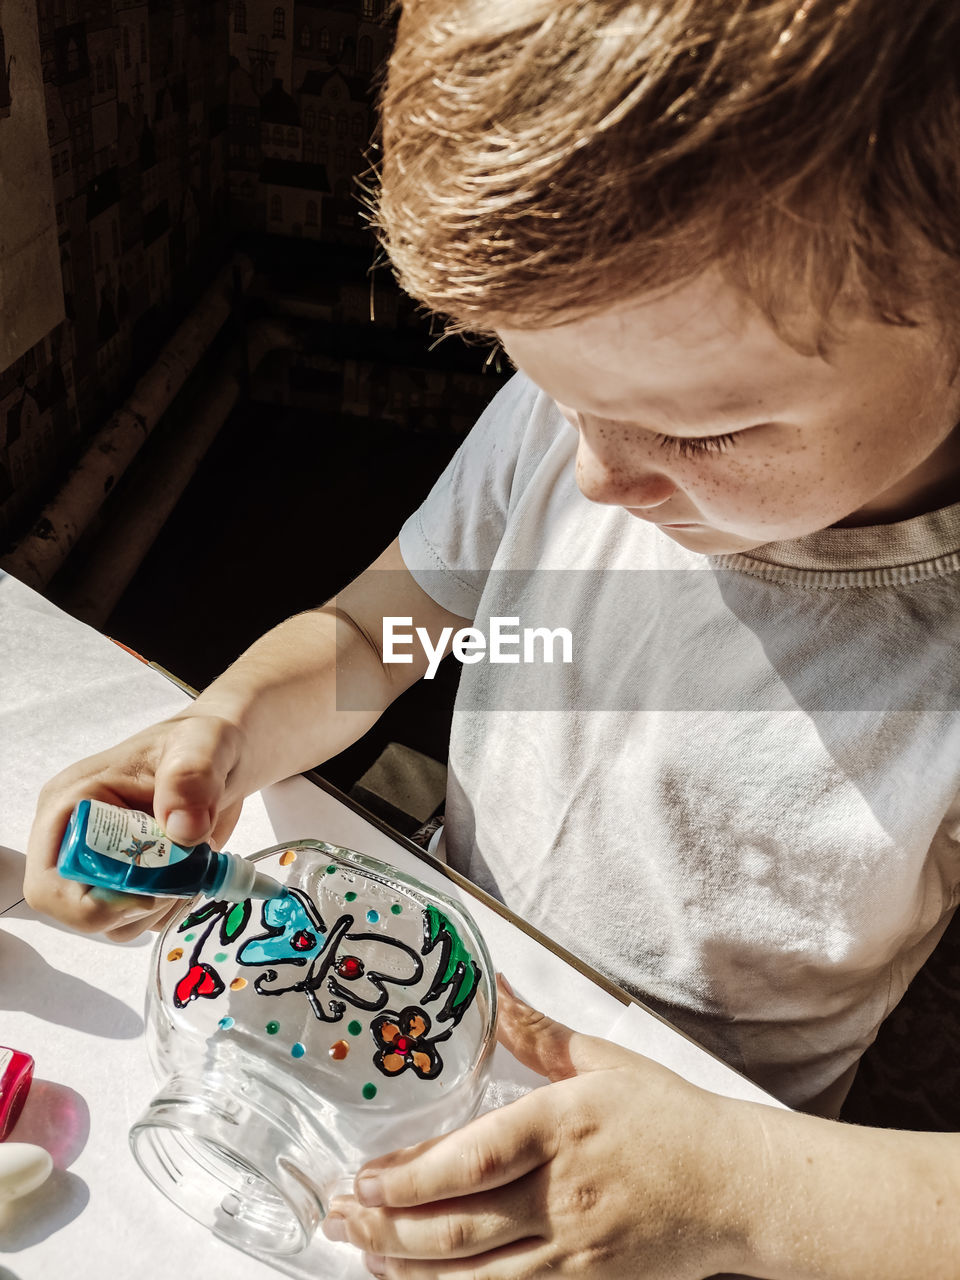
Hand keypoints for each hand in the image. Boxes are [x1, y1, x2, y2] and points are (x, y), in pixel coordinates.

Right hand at [24, 712, 245, 939]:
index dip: (97, 901)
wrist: (228, 756)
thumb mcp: (203, 746)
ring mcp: (102, 864)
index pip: (50, 884)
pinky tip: (195, 869)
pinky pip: (142, 919)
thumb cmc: (203, 741)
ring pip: (113, 922)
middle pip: (76, 913)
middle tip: (183, 871)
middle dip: (135, 903)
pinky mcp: (131, 880)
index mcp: (69, 804)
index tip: (156, 880)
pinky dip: (172, 905)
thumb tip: (183, 829)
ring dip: (160, 905)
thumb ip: (191, 778)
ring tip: (194, 860)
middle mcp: (75, 840)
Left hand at [322, 978, 758, 1277]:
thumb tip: (494, 985)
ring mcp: (573, 1251)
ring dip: (409, 1272)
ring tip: (364, 1257)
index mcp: (561, 1127)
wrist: (736, 1186)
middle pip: (458, 1227)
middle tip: (340, 1222)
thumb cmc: (670, 1119)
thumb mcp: (604, 1060)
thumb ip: (537, 1031)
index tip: (363, 1180)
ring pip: (474, 1277)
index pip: (472, 1160)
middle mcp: (561, 1194)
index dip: (409, 1178)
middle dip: (387, 1230)